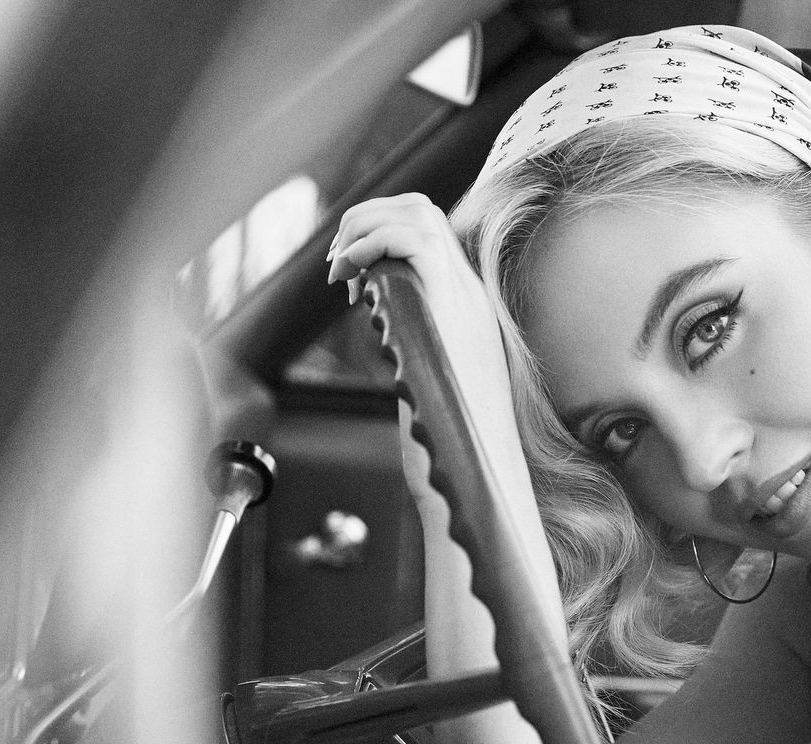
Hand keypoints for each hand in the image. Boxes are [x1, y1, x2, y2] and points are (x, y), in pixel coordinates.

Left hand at [325, 193, 523, 509]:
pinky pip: (412, 241)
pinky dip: (371, 242)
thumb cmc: (447, 439)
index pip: (428, 231)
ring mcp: (463, 296)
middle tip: (336, 264)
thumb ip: (412, 343)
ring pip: (416, 213)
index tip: (348, 270)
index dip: (379, 231)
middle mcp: (468, 292)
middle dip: (366, 219)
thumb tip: (381, 324)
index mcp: (467, 304)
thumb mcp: (427, 378)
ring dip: (364, 227)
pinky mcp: (450, 307)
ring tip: (339, 268)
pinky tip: (349, 273)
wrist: (474, 468)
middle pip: (421, 209)